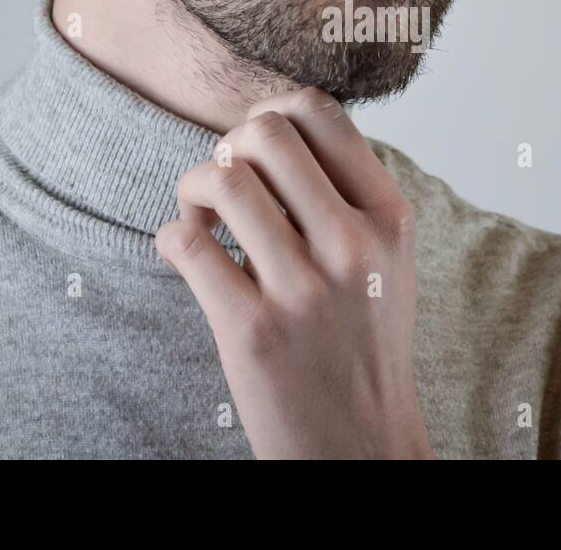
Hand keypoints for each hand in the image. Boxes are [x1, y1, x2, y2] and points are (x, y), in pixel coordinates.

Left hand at [155, 87, 434, 458]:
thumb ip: (348, 197)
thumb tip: (276, 126)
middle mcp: (354, 245)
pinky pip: (186, 244)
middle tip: (224, 185)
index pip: (321, 113)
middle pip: (266, 133)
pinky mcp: (253, 331)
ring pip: (223, 180)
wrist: (362, 448)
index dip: (271, 114)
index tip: (256, 150)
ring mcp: (305, 289)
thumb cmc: (363, 346)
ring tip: (200, 218)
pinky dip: (170, 238)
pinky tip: (185, 253)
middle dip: (227, 147)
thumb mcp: (386, 262)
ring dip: (193, 188)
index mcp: (390, 219)